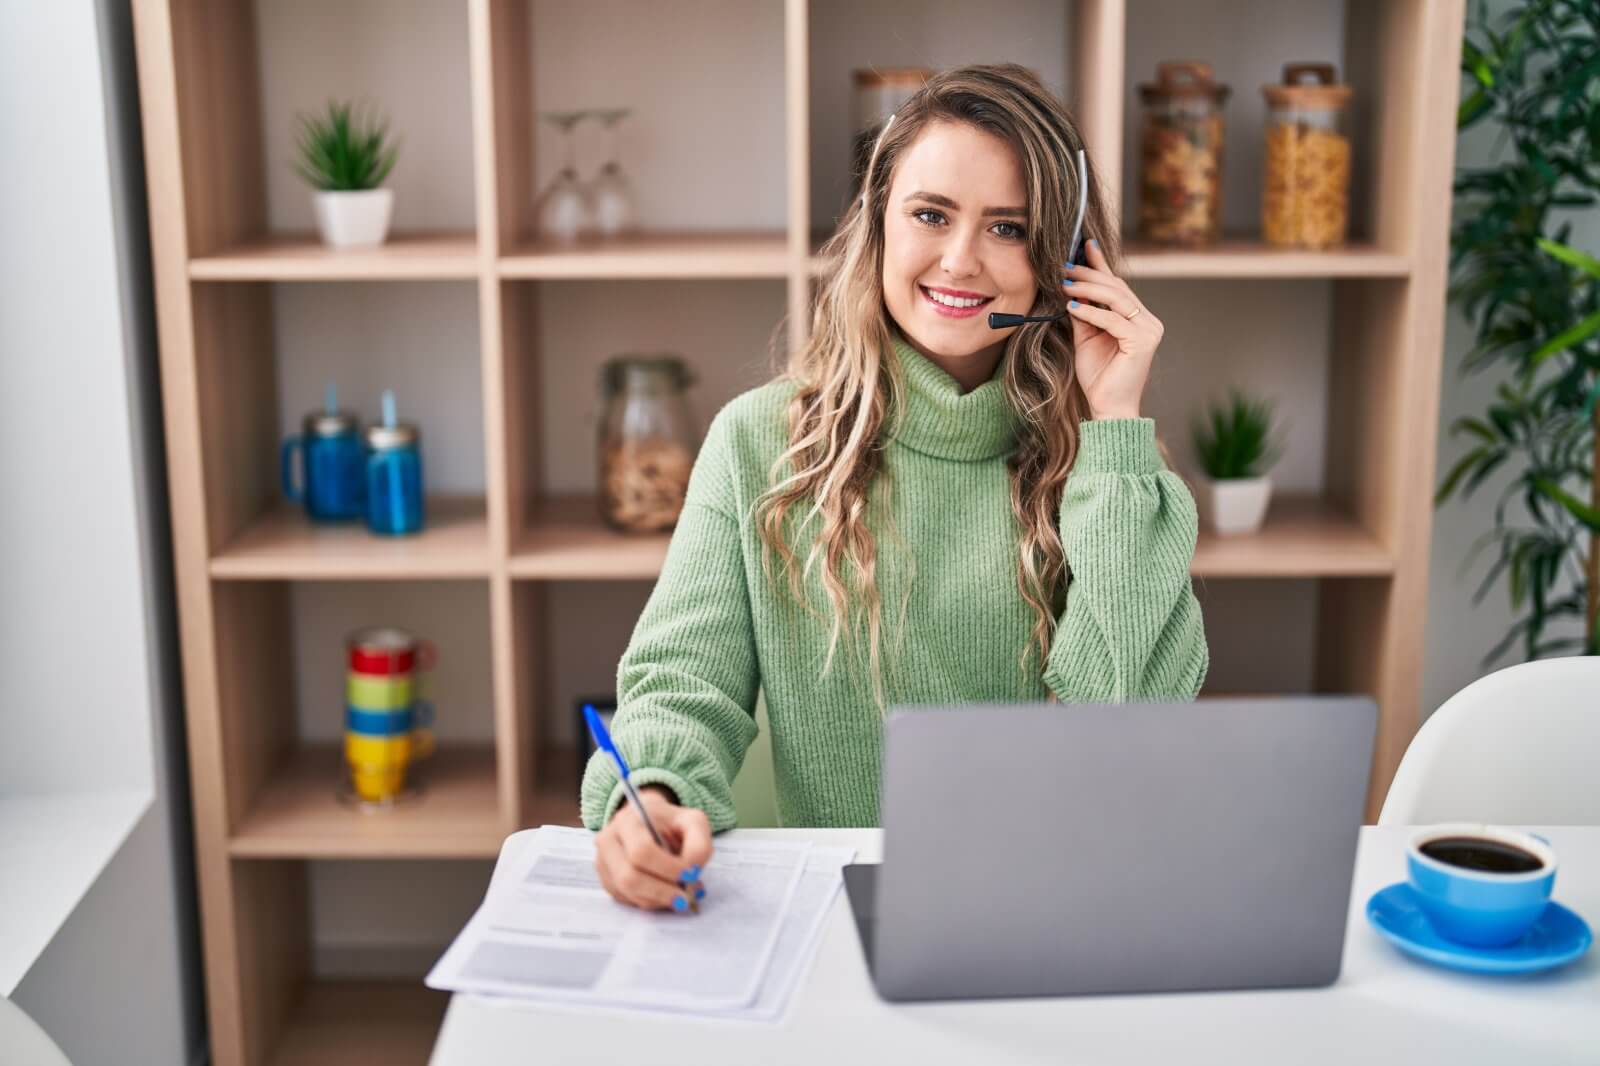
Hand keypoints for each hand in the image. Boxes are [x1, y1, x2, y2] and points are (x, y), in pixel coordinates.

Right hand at [594, 784, 711, 911]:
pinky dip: (649, 901)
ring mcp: (602, 862)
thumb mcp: (693, 822)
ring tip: (677, 896)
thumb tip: (692, 872)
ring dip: (656, 899)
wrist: (650, 822)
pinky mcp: (605, 880)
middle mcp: (608, 840)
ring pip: (627, 892)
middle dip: (661, 891)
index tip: (691, 875)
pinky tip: (663, 893)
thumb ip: (699, 844)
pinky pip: (626, 899)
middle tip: (685, 898)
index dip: (667, 868)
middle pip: (628, 876)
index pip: (642, 851)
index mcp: (628, 820)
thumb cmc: (672, 824)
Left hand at [1061, 239, 1163, 420]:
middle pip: (1117, 287)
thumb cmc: (1099, 377)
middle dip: (1089, 274)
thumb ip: (1083, 314)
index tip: (1084, 245)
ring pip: (1116, 298)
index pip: (1117, 285)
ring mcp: (1149, 330)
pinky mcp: (1143, 341)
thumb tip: (1069, 289)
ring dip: (1087, 289)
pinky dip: (1092, 312)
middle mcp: (1147, 320)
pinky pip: (1113, 320)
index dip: (1101, 263)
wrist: (1108, 408)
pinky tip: (1072, 308)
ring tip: (1064, 284)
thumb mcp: (1086, 338)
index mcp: (1137, 318)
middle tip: (1064, 266)